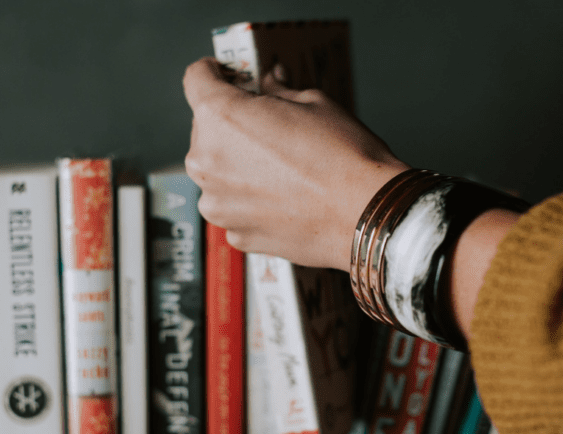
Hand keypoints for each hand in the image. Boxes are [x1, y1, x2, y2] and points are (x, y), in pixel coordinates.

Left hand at [182, 57, 408, 270]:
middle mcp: (206, 161)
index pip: (196, 79)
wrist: (366, 216)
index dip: (212, 72)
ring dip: (237, 166)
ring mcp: (216, 202)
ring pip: (217, 172)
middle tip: (268, 128)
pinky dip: (250, 200)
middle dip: (231, 124)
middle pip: (205, 129)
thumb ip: (278, 92)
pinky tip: (283, 198)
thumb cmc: (344, 158)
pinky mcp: (233, 232)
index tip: (224, 76)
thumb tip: (269, 84)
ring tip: (281, 170)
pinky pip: (233, 206)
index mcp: (221, 117)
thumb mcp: (313, 103)